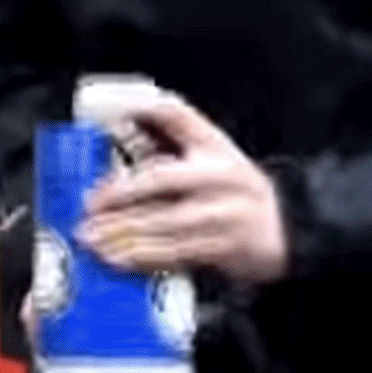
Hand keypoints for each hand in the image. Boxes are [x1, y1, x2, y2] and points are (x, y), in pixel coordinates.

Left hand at [79, 96, 288, 285]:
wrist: (283, 226)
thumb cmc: (236, 185)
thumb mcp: (212, 148)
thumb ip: (171, 132)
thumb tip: (124, 117)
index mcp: (214, 146)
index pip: (174, 117)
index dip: (141, 114)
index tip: (106, 125)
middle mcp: (219, 177)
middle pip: (160, 180)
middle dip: (118, 194)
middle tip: (88, 206)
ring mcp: (222, 215)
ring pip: (163, 222)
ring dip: (122, 232)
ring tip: (92, 238)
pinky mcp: (221, 248)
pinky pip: (174, 253)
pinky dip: (142, 257)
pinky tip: (119, 258)